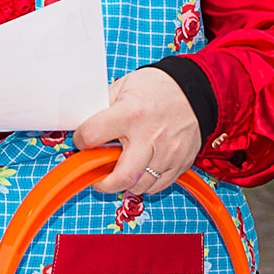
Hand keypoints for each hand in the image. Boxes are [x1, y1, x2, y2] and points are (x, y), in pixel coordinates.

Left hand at [72, 67, 203, 195]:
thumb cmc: (156, 88)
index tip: (82, 141)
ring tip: (118, 170)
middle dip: (102, 183)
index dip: (80, 140)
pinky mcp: (181, 163)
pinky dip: (144, 183)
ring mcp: (168, 153)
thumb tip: (79, 124)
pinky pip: (158, 186)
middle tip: (96, 176)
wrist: (194, 90)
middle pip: (121, 177)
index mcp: (130, 114)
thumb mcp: (122, 87)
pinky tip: (138, 171)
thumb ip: (101, 108)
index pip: (92, 136)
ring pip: (140, 186)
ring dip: (124, 183)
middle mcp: (150, 137)